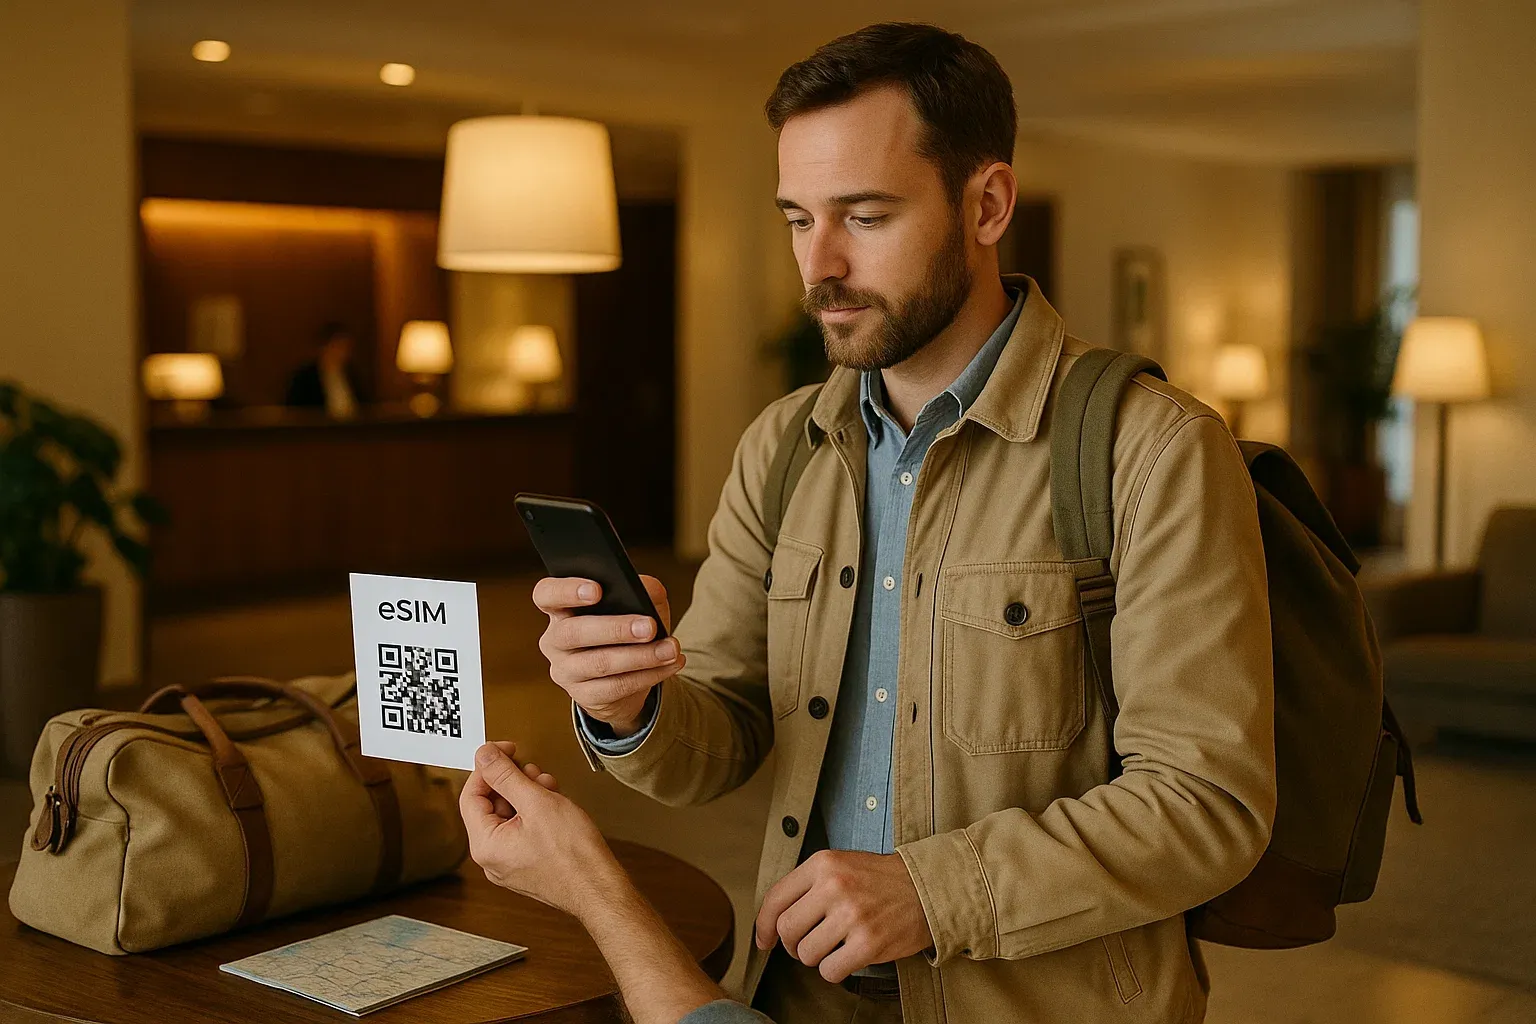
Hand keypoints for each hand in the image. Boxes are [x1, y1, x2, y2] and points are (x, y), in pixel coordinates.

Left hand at [460, 741, 627, 917]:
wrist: (598, 888)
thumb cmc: (573, 855)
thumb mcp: (536, 802)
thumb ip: (506, 775)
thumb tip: (485, 755)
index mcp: (485, 845)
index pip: (471, 795)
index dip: (487, 768)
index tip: (504, 751)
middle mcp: (492, 859)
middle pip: (490, 806)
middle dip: (512, 782)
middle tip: (533, 771)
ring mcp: (509, 864)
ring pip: (508, 817)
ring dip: (526, 795)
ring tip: (549, 788)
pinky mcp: (526, 865)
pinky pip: (521, 831)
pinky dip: (534, 813)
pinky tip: (553, 804)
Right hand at [533, 575, 683, 736]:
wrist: (625, 675)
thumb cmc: (625, 628)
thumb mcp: (634, 604)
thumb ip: (641, 589)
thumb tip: (648, 589)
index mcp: (560, 609)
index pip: (547, 594)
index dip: (567, 591)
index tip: (597, 590)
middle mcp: (555, 639)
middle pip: (574, 632)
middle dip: (615, 629)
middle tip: (649, 626)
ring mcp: (566, 671)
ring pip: (599, 663)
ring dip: (641, 656)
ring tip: (670, 648)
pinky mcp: (585, 696)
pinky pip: (616, 687)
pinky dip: (648, 675)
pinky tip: (670, 664)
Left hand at [754, 850, 933, 982]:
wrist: (925, 887)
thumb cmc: (879, 880)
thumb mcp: (840, 865)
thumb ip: (806, 886)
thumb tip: (771, 922)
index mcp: (823, 864)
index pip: (775, 899)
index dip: (762, 925)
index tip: (764, 940)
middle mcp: (834, 886)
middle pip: (786, 930)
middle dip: (791, 944)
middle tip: (805, 943)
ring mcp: (851, 915)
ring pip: (806, 954)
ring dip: (816, 957)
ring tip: (834, 945)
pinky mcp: (868, 943)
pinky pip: (830, 971)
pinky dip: (834, 970)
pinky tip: (847, 956)